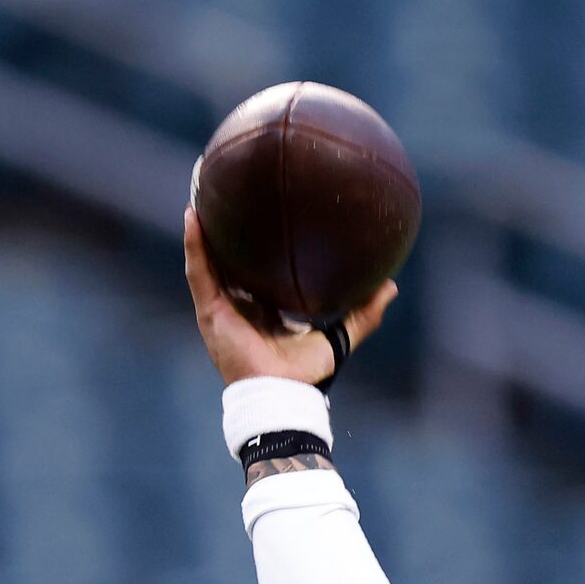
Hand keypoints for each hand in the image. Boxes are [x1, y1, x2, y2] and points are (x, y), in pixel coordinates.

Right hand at [184, 207, 397, 386]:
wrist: (282, 393)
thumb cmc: (307, 373)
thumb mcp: (340, 336)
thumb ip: (364, 314)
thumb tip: (391, 285)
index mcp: (265, 310)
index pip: (259, 271)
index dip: (259, 246)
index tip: (266, 214)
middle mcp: (240, 306)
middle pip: (229, 259)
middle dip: (226, 228)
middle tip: (228, 192)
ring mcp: (221, 308)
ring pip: (207, 259)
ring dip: (203, 227)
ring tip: (202, 190)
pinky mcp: (210, 311)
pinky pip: (198, 270)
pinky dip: (194, 244)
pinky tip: (194, 215)